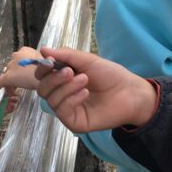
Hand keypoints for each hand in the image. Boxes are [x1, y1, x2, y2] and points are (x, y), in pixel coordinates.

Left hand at [0, 46, 46, 111]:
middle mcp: (16, 56)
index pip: (20, 59)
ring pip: (7, 75)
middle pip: (13, 67)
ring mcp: (11, 66)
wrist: (48, 77)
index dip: (21, 68)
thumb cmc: (50, 70)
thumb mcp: (46, 63)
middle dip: (16, 76)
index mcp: (25, 50)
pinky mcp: (7, 78)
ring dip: (10, 83)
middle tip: (20, 85)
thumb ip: (40, 64)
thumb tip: (41, 68)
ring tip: (14, 92)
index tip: (24, 75)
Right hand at [32, 46, 156, 132]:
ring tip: (84, 80)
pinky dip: (71, 99)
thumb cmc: (110, 75)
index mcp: (63, 79)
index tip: (50, 61)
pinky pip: (62, 111)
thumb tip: (43, 49)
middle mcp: (62, 94)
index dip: (42, 68)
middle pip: (42, 89)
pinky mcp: (74, 122)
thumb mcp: (87, 60)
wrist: (129, 92)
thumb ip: (65, 55)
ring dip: (66, 87)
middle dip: (54, 78)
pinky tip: (85, 93)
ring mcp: (67, 109)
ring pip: (51, 99)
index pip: (42, 76)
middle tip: (70, 71)